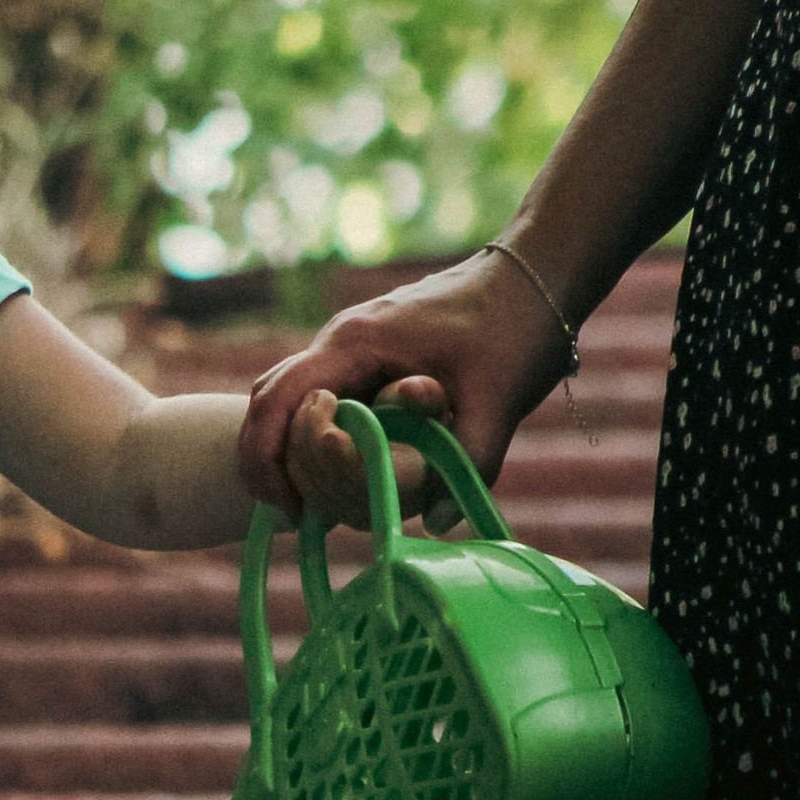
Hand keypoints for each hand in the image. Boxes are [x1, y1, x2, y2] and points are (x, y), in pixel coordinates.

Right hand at [238, 247, 572, 517]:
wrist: (532, 278)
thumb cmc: (513, 329)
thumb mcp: (498, 401)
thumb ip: (469, 461)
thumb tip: (432, 520)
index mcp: (355, 345)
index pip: (275, 400)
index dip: (266, 461)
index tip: (293, 510)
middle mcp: (338, 343)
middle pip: (269, 407)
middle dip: (279, 466)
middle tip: (307, 514)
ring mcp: (347, 350)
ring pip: (288, 405)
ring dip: (299, 456)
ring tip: (325, 502)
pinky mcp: (363, 361)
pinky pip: (318, 402)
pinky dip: (319, 442)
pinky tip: (352, 475)